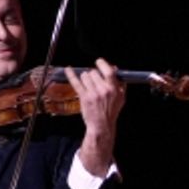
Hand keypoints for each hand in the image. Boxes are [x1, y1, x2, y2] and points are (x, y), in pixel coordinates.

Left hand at [67, 58, 125, 176]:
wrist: (102, 125)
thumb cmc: (111, 111)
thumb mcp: (121, 98)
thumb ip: (120, 83)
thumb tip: (115, 68)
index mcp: (114, 89)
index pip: (108, 71)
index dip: (102, 64)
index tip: (99, 62)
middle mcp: (104, 90)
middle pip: (94, 72)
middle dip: (93, 75)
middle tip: (93, 81)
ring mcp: (93, 93)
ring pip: (85, 76)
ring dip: (85, 78)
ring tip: (87, 85)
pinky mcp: (84, 97)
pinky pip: (76, 82)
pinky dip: (71, 75)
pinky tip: (68, 69)